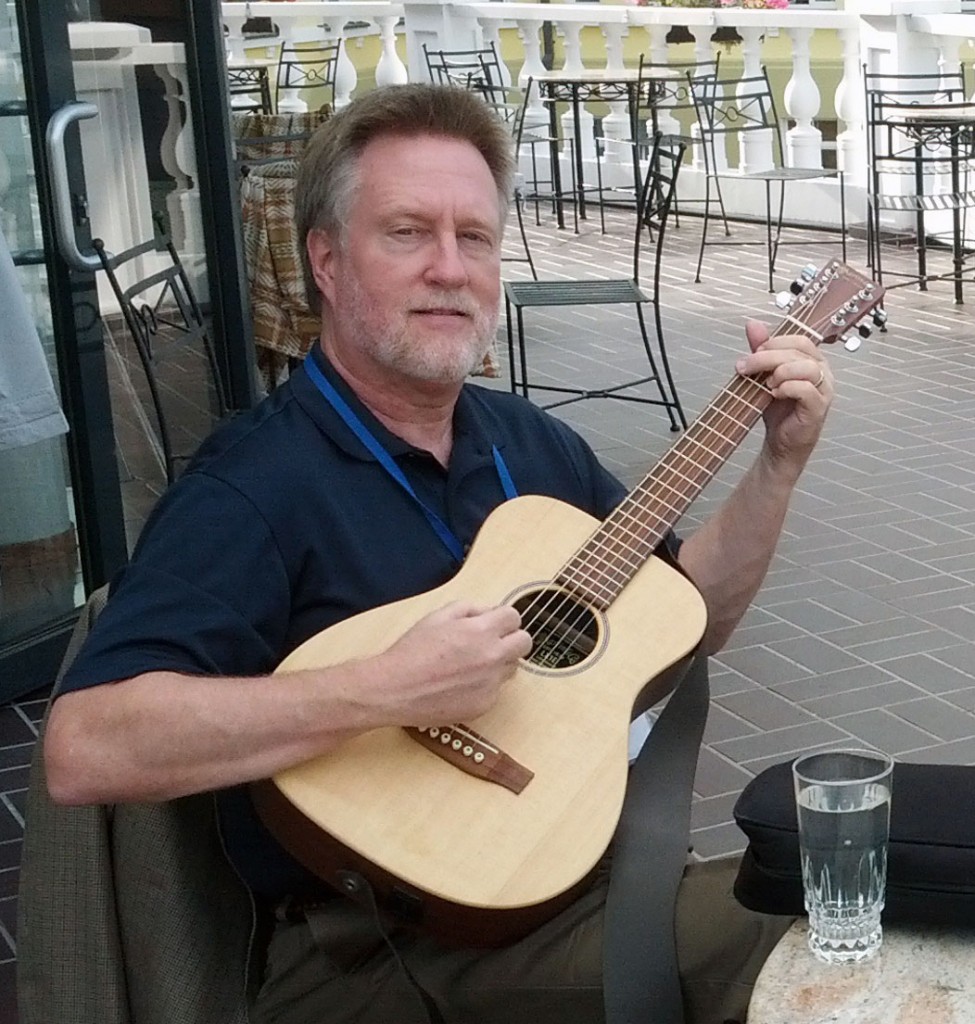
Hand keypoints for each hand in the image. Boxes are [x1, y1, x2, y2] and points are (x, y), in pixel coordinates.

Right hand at [376, 602, 531, 725]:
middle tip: (492, 642)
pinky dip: (484, 686)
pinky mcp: (484, 705)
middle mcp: (492, 657)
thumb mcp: (438, 616)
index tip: (495, 623)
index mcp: (481, 631)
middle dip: (512, 638)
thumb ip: (470, 608)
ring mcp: (490, 684)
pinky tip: (460, 684)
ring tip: (469, 664)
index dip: (503, 618)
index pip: (515, 617)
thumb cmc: (412, 651)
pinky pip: (496, 690)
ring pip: (511, 668)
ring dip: (498, 663)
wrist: (394, 689)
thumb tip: (489, 612)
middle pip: (525, 643)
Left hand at [735, 319, 832, 476]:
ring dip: (779, 372)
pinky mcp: (819, 407)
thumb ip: (761, 350)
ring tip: (766, 384)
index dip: (774, 342)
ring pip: (806, 367)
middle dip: (766, 357)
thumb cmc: (777, 410)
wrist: (779, 443)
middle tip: (745, 367)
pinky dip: (787, 388)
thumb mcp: (763, 375)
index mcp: (812, 360)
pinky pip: (806, 389)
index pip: (798, 339)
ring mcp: (824, 389)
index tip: (752, 353)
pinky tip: (774, 394)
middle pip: (799, 351)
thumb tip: (752, 324)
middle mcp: (822, 371)